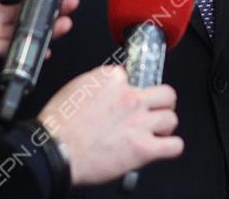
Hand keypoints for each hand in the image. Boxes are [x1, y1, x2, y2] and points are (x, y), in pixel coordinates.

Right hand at [36, 66, 182, 185]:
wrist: (54, 150)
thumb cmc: (57, 125)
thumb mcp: (75, 88)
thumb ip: (97, 85)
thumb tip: (106, 89)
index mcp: (112, 80)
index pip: (133, 77)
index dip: (129, 90)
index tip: (125, 100)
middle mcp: (130, 98)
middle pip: (166, 93)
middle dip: (162, 103)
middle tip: (154, 110)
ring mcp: (139, 122)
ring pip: (171, 118)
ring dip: (165, 126)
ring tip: (155, 132)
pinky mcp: (143, 148)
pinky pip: (174, 146)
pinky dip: (171, 147)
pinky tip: (162, 147)